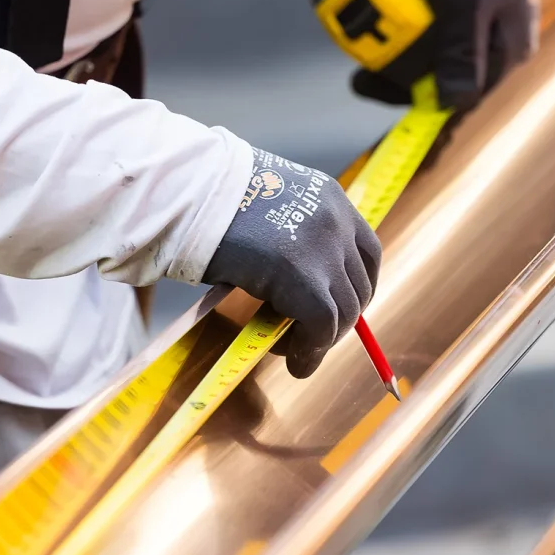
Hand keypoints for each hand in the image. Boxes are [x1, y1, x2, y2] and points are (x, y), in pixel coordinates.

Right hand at [202, 148, 380, 377]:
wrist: (188, 194)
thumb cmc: (210, 198)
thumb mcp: (267, 202)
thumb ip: (290, 232)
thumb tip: (294, 284)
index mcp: (328, 196)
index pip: (366, 252)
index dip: (356, 287)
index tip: (338, 307)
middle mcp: (336, 222)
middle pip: (358, 287)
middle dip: (336, 320)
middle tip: (303, 334)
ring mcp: (324, 251)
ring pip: (343, 313)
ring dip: (319, 340)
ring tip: (288, 349)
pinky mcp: (304, 281)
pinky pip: (320, 328)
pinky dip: (309, 352)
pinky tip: (291, 360)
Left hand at [351, 0, 543, 110]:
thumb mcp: (467, 5)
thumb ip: (460, 54)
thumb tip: (454, 104)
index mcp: (507, 50)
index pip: (461, 94)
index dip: (417, 101)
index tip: (378, 95)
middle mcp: (489, 40)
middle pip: (436, 74)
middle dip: (395, 72)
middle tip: (359, 73)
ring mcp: (467, 20)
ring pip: (423, 51)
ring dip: (391, 47)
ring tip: (361, 39)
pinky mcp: (446, 1)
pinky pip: (416, 22)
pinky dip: (395, 20)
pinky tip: (375, 14)